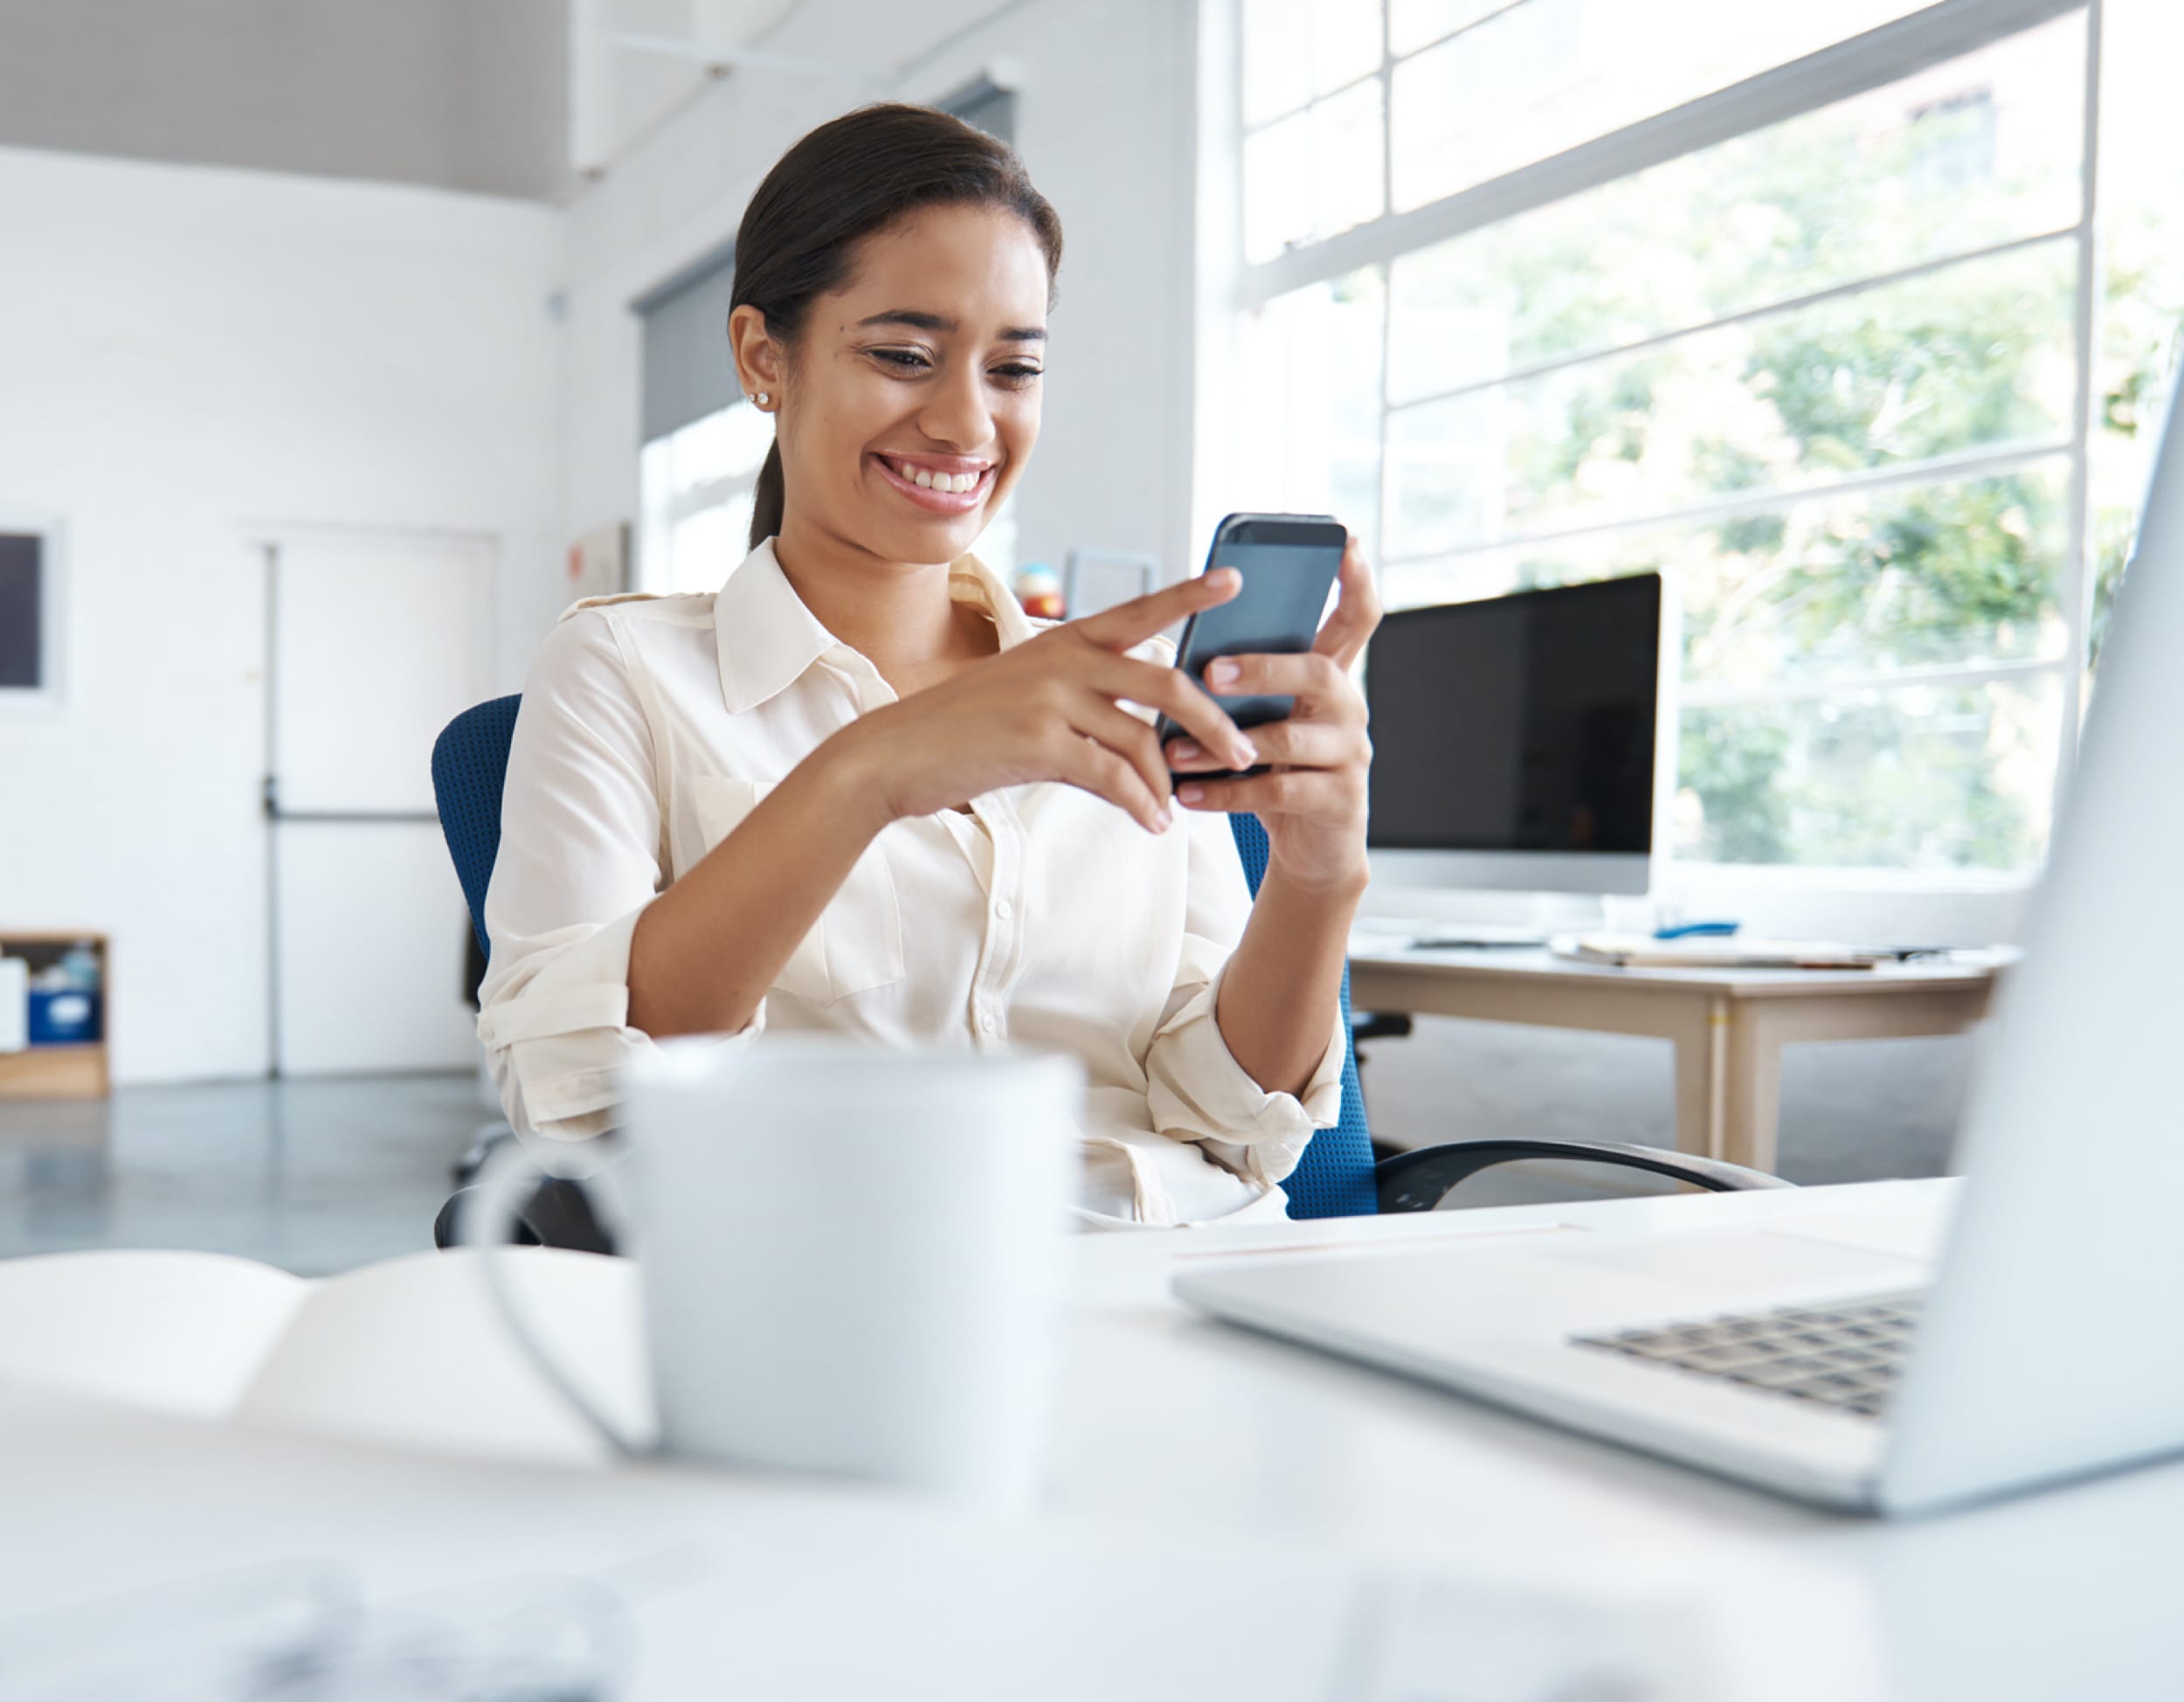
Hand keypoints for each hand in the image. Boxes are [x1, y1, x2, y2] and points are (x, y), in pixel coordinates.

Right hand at [831, 570, 1263, 833]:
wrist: (893, 756)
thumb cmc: (961, 732)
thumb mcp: (1025, 700)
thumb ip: (1083, 708)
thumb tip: (1139, 750)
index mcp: (1062, 640)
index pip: (1139, 610)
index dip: (1190, 595)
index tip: (1235, 579)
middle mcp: (1062, 659)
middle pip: (1164, 682)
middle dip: (1213, 721)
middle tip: (1244, 750)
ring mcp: (1050, 697)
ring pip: (1141, 739)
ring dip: (1169, 781)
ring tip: (1179, 810)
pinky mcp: (1038, 741)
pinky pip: (1113, 776)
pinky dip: (1140, 805)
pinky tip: (1151, 824)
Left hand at [1163, 532, 1379, 891]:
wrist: (1310, 851)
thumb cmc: (1275, 772)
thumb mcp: (1262, 719)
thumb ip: (1243, 684)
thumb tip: (1186, 649)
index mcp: (1330, 677)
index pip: (1358, 619)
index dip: (1357, 581)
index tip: (1347, 542)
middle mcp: (1349, 709)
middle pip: (1318, 671)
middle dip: (1263, 668)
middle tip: (1210, 673)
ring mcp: (1350, 755)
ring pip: (1289, 738)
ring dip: (1224, 744)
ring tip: (1174, 752)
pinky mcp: (1340, 801)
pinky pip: (1278, 790)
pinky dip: (1227, 794)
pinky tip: (1189, 796)